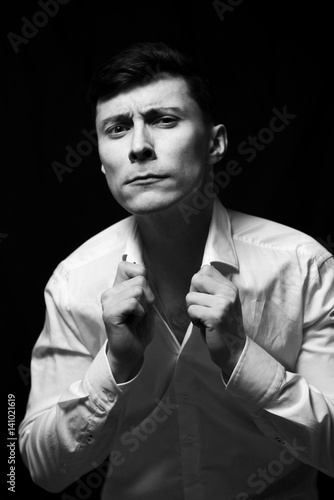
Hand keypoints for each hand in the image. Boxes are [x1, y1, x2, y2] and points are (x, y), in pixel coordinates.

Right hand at [101, 260, 154, 381]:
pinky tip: (132, 323)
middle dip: (147, 298)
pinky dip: (139, 314)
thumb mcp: (145, 301)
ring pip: (138, 290)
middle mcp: (109, 292)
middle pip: (140, 279)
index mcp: (116, 287)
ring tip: (135, 318)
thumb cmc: (139, 327)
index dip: (141, 275)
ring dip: (144, 307)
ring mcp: (107, 302)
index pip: (127, 265)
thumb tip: (140, 267)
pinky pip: (133, 303)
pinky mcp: (109, 313)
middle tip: (138, 313)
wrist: (132, 350)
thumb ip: (142, 284)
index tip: (141, 296)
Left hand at [186, 265, 245, 377]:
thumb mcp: (222, 302)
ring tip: (205, 319)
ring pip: (190, 297)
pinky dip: (194, 320)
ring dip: (192, 310)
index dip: (199, 284)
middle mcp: (228, 293)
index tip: (205, 298)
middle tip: (202, 309)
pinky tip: (205, 326)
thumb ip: (212, 288)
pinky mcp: (216, 316)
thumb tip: (196, 276)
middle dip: (193, 295)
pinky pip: (191, 310)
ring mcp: (223, 304)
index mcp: (230, 287)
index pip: (206, 269)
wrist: (235, 350)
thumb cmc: (224, 327)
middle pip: (196, 278)